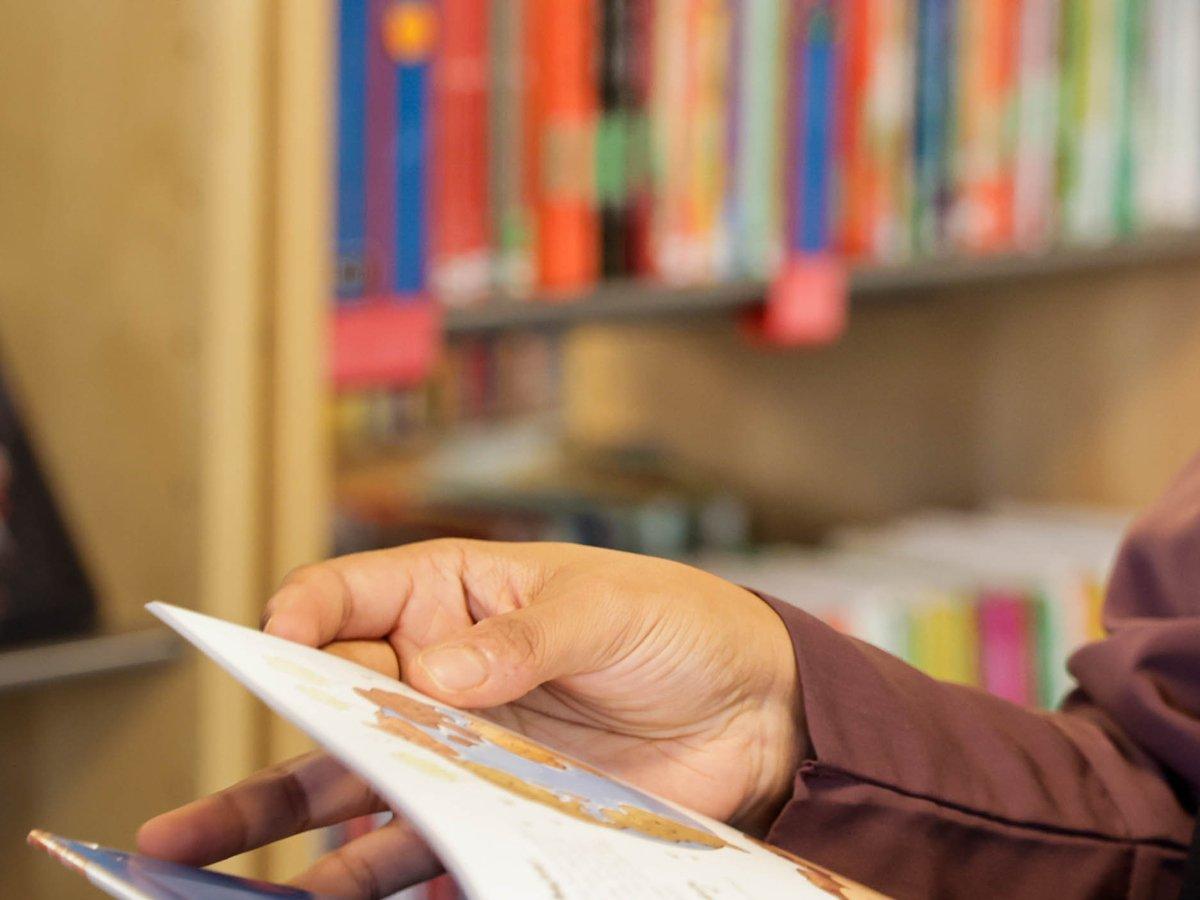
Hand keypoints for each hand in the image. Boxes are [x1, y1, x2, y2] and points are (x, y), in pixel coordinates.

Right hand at [138, 540, 805, 897]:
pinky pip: (422, 849)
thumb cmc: (676, 624)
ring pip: (355, 788)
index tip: (268, 643)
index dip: (299, 616)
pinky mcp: (497, 806)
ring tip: (206, 872)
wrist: (752, 709)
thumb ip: (517, 641)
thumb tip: (430, 674)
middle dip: (263, 748)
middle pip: (330, 707)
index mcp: (454, 594)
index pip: (349, 599)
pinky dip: (377, 879)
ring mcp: (464, 745)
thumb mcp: (602, 610)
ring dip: (286, 833)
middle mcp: (440, 671)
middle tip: (186, 812)